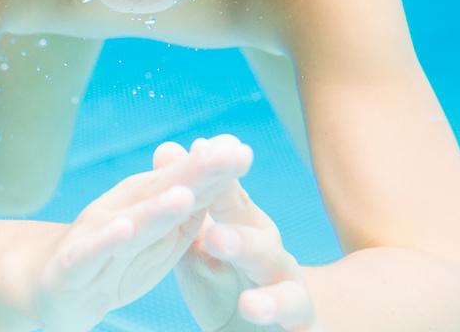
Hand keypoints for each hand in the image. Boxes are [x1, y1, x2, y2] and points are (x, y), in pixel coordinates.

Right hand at [33, 135, 252, 331]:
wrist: (49, 284)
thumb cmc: (115, 257)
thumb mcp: (160, 235)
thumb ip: (190, 206)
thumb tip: (224, 170)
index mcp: (147, 202)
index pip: (186, 182)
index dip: (216, 170)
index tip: (245, 151)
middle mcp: (122, 210)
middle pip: (163, 191)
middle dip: (196, 174)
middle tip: (227, 156)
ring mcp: (96, 235)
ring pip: (131, 221)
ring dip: (157, 208)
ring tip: (184, 196)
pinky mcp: (73, 265)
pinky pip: (91, 252)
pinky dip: (106, 240)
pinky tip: (123, 228)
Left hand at [163, 138, 316, 331]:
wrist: (275, 323)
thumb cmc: (233, 274)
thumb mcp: (206, 240)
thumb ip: (191, 198)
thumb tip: (166, 146)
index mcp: (251, 232)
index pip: (234, 204)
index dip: (219, 182)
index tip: (201, 154)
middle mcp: (277, 262)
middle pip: (265, 248)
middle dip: (243, 242)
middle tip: (215, 236)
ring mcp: (293, 300)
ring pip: (290, 297)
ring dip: (271, 301)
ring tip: (249, 307)